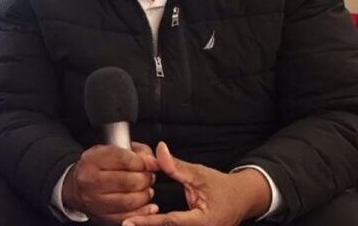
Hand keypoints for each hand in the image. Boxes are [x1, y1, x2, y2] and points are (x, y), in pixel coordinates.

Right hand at [63, 142, 159, 224]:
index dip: (142, 162)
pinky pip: (128, 216)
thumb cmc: (98, 167)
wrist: (76, 186)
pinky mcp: (101, 216)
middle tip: (148, 176)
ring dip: (145, 195)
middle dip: (145, 179)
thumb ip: (138, 153)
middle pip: (129, 181)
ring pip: (130, 200)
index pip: (124, 159)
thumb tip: (153, 162)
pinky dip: (143, 211)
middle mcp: (90, 180)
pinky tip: (147, 205)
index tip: (149, 164)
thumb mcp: (113, 151)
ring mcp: (94, 201)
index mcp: (92, 160)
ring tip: (146, 189)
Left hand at [122, 142, 270, 225]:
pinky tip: (144, 222)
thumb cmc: (224, 187)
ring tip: (131, 223)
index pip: (170, 222)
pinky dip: (160, 225)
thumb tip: (159, 151)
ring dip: (152, 225)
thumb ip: (176, 166)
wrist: (243, 199)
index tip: (129, 222)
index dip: (148, 222)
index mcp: (203, 221)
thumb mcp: (200, 174)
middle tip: (125, 223)